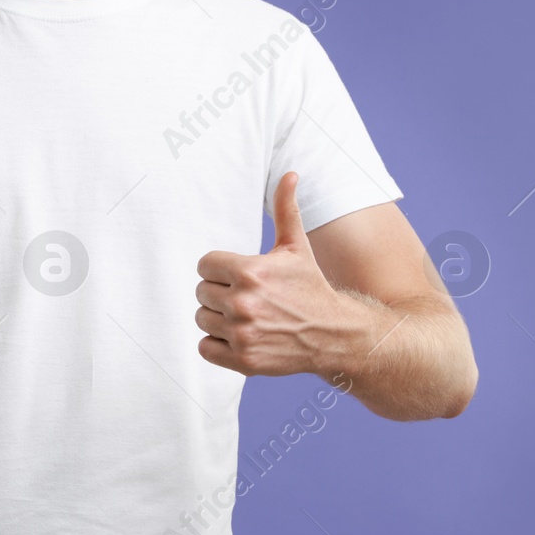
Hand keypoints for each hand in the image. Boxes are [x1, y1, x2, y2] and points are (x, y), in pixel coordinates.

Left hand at [194, 171, 359, 376]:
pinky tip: (242, 336)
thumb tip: (290, 174)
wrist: (334, 334)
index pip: (204, 265)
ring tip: (247, 316)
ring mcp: (242, 334)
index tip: (241, 276)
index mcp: (249, 272)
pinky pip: (205, 347)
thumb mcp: (296, 247)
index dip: (221, 270)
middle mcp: (243, 303)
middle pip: (201, 292)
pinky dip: (218, 344)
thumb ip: (286, 210)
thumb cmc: (310, 287)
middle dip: (220, 293)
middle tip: (247, 297)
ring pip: (202, 319)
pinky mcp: (243, 360)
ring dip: (219, 318)